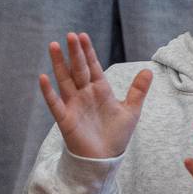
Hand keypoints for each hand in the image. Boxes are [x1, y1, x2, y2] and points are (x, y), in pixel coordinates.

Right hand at [39, 32, 150, 160]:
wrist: (105, 158)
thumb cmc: (116, 134)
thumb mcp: (131, 110)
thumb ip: (138, 90)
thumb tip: (148, 70)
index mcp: (100, 90)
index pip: (92, 66)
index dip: (87, 52)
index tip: (82, 35)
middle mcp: (85, 94)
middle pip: (78, 69)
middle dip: (74, 52)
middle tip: (70, 35)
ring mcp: (74, 105)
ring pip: (64, 80)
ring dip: (58, 64)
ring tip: (53, 47)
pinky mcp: (65, 119)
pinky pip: (55, 103)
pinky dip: (49, 91)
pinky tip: (43, 78)